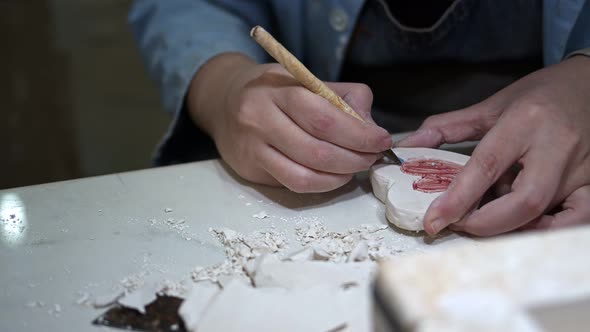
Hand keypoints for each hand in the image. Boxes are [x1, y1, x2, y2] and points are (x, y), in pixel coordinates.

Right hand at [187, 53, 391, 191]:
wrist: (223, 100)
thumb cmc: (274, 91)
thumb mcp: (307, 80)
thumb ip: (343, 97)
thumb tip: (371, 127)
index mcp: (280, 89)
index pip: (325, 118)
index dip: (359, 134)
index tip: (381, 140)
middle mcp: (260, 117)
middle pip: (317, 150)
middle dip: (354, 159)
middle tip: (372, 158)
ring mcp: (252, 146)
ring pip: (304, 174)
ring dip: (339, 176)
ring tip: (355, 169)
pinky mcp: (249, 169)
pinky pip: (291, 183)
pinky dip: (320, 184)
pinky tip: (333, 176)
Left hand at [397, 56, 589, 235]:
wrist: (588, 84)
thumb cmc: (539, 95)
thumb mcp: (491, 105)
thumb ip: (448, 127)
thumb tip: (408, 146)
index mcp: (524, 122)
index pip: (487, 166)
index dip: (457, 198)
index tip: (433, 220)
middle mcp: (556, 146)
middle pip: (523, 201)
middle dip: (485, 224)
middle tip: (460, 224)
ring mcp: (580, 168)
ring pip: (547, 214)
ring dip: (512, 228)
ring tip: (488, 221)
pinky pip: (578, 218)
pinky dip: (549, 230)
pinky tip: (528, 225)